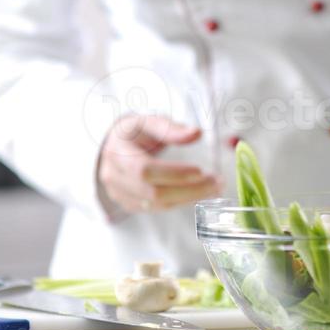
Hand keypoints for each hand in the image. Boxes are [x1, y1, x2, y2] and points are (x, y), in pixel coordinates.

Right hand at [97, 114, 221, 214]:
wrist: (113, 146)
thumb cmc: (134, 132)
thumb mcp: (150, 122)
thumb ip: (171, 128)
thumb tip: (196, 133)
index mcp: (117, 153)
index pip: (145, 170)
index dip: (173, 173)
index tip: (201, 171)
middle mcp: (114, 177)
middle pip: (153, 192)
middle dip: (189, 190)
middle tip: (217, 182)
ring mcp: (119, 194)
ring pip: (156, 205)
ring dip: (189, 198)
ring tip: (214, 188)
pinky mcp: (128, 204)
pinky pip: (156, 208)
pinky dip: (179, 202)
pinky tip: (198, 193)